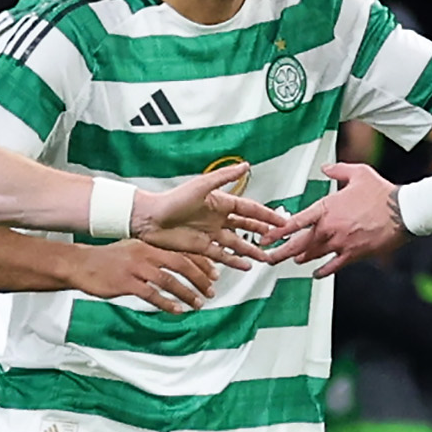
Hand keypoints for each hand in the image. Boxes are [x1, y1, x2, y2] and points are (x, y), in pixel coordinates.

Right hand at [73, 238, 222, 312]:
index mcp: (149, 245)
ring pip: (170, 280)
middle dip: (200, 278)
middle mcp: (145, 253)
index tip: (214, 274)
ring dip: (187, 293)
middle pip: (181, 264)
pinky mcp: (126, 283)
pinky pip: (152, 294)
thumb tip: (174, 268)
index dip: (201, 263)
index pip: (182, 251)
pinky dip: (167, 303)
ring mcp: (136, 268)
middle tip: (211, 291)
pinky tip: (177, 310)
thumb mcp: (132, 251)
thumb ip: (153, 257)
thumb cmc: (106, 260)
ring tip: (198, 304)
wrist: (80, 264)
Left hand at [131, 162, 280, 258]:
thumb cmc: (172, 199)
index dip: (266, 215)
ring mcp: (211, 234)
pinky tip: (247, 266)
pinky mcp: (202, 248)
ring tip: (267, 257)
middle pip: (247, 226)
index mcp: (220, 202)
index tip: (282, 220)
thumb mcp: (201, 185)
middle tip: (279, 238)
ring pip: (238, 242)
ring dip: (252, 250)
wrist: (149, 219)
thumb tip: (245, 165)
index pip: (249, 209)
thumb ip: (224, 177)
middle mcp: (218, 218)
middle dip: (264, 232)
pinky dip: (235, 260)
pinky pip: (223, 255)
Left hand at [264, 162, 407, 276]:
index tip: (265, 238)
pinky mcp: (353, 254)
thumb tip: (326, 168)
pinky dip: (322, 271)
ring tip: (291, 260)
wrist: (402, 211)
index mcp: (327, 208)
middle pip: (299, 244)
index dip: (278, 232)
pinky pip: (333, 266)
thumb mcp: (358, 173)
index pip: (295, 222)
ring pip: (313, 255)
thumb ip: (337, 170)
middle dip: (281, 252)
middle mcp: (330, 228)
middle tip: (269, 257)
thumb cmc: (381, 192)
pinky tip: (316, 274)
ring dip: (300, 258)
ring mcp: (340, 243)